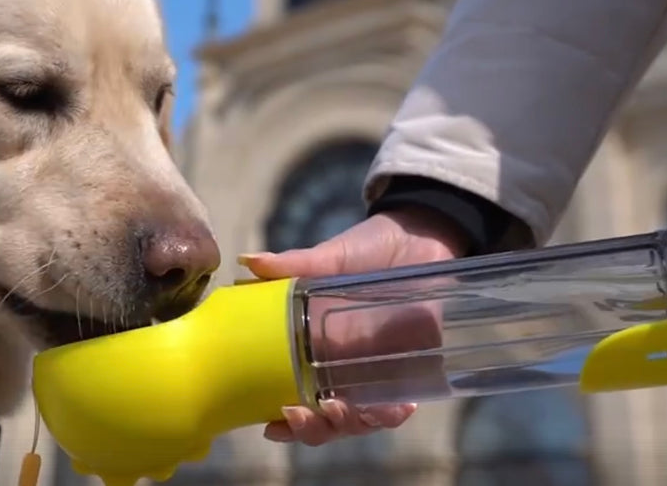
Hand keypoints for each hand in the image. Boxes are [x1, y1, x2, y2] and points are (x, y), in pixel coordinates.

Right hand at [239, 206, 466, 445]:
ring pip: (361, 420)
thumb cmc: (368, 249)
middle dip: (314, 430)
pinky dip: (395, 413)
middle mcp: (342, 370)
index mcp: (315, 351)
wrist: (418, 236)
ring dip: (350, 425)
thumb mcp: (331, 256)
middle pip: (326, 421)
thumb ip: (294, 264)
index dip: (283, 423)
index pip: (295, 399)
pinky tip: (398, 408)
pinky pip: (401, 403)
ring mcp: (376, 373)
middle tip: (303, 413)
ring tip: (341, 410)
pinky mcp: (412, 368)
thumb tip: (248, 262)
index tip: (270, 426)